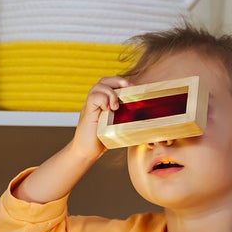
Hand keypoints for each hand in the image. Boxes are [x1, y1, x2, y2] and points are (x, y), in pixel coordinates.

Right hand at [13, 75, 129, 203]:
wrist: (86, 151)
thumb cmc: (102, 140)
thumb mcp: (117, 126)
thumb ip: (125, 117)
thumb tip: (144, 116)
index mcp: (103, 101)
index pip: (111, 83)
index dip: (122, 82)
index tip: (134, 89)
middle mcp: (96, 100)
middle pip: (105, 80)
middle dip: (119, 81)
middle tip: (129, 89)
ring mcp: (91, 105)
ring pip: (100, 85)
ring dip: (111, 92)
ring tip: (116, 106)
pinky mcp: (87, 111)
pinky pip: (94, 96)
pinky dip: (103, 99)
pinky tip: (108, 109)